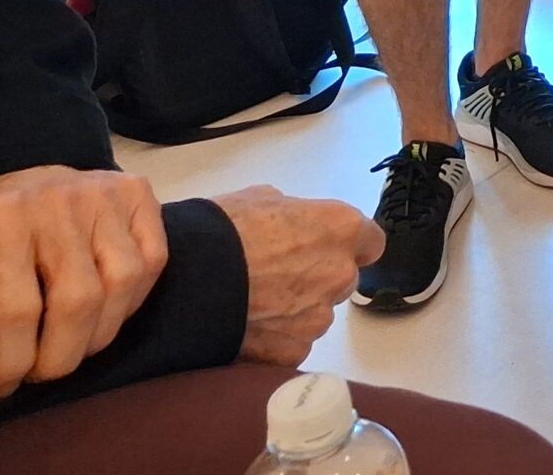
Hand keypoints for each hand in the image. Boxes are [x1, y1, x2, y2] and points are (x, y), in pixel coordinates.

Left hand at [0, 167, 168, 398]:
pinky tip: (106, 312)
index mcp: (1, 219)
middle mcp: (58, 201)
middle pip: (77, 302)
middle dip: (61, 357)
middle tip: (43, 373)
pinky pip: (153, 260)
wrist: (17, 181)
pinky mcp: (137, 192)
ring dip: (99, 334)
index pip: (16, 311)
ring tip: (75, 346)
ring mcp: (104, 193)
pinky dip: (133, 300)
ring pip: (123, 283)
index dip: (10, 363)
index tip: (3, 386)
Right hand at [213, 188, 379, 368]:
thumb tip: (297, 228)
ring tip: (254, 305)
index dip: (349, 246)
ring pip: (316, 314)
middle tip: (277, 277)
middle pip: (342, 279)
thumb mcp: (262, 200)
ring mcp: (318, 318)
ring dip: (296, 311)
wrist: (181, 284)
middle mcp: (340, 274)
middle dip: (318, 278)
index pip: (370, 243)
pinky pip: (292, 344)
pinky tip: (246, 328)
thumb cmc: (221, 231)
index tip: (326, 248)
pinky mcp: (292, 353)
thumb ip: (296, 216)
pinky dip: (275, 340)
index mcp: (340, 229)